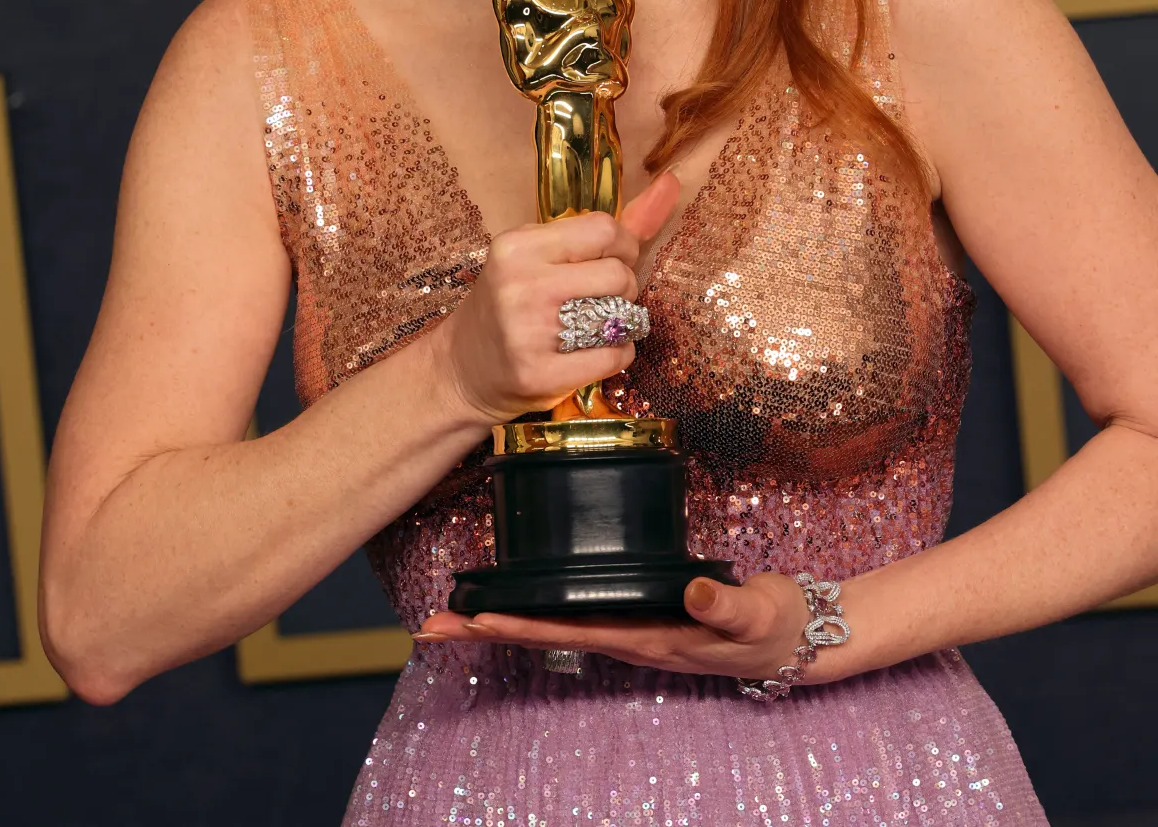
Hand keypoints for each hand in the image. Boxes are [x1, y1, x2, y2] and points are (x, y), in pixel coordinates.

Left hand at [413, 571, 810, 682]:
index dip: (523, 626)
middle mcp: (633, 638)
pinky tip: (521, 603)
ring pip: (557, 626)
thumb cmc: (776, 625)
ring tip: (456, 616)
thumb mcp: (757, 614)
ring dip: (506, 622)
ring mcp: (635, 628)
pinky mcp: (642, 612)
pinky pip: (578, 614)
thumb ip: (723, 605)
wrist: (800, 635)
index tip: (477, 620)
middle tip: (432, 624)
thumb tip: (687, 593)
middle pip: (548, 635)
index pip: (573, 633)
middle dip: (490, 629)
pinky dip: (541, 609)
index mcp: (651, 639)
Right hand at [430, 171, 679, 426]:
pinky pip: (613, 357)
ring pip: (621, 316)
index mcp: (519, 245)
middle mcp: (521, 284)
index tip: (611, 261)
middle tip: (603, 298)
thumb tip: (672, 184)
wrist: (461, 368)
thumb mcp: (539, 255)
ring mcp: (529, 332)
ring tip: (599, 325)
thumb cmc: (510, 302)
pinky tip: (596, 352)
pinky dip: (618, 354)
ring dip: (623, 322)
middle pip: (618, 274)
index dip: (622, 247)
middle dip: (624, 288)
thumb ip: (604, 228)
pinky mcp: (539, 374)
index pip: (604, 230)